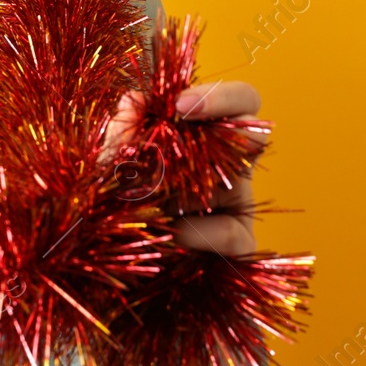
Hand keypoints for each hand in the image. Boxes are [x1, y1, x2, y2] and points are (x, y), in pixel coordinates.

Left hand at [101, 80, 269, 255]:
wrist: (121, 269)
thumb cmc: (120, 211)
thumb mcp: (111, 169)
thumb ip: (121, 134)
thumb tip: (134, 97)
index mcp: (202, 140)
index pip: (236, 103)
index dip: (220, 96)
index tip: (179, 105)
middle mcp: (225, 167)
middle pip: (255, 130)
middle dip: (225, 115)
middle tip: (180, 116)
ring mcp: (236, 206)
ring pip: (239, 180)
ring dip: (191, 180)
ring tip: (151, 191)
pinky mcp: (239, 245)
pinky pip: (231, 234)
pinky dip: (198, 232)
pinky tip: (172, 236)